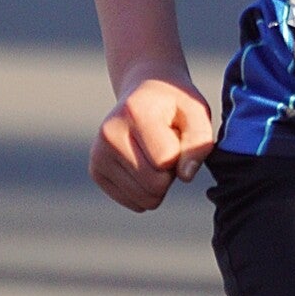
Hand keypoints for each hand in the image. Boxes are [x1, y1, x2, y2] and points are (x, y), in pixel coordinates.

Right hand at [89, 71, 213, 210]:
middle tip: (168, 147)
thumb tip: (186, 176)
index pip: (166, 159)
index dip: (182, 155)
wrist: (143, 93)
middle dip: (170, 172)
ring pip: (144, 199)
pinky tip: (143, 163)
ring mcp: (98, 153)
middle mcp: (110, 133)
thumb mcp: (196, 111)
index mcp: (135, 112)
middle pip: (154, 185)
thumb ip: (199, 141)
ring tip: (155, 154)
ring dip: (159, 183)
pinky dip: (145, 190)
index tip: (177, 136)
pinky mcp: (96, 171)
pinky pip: (133, 202)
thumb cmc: (173, 104)